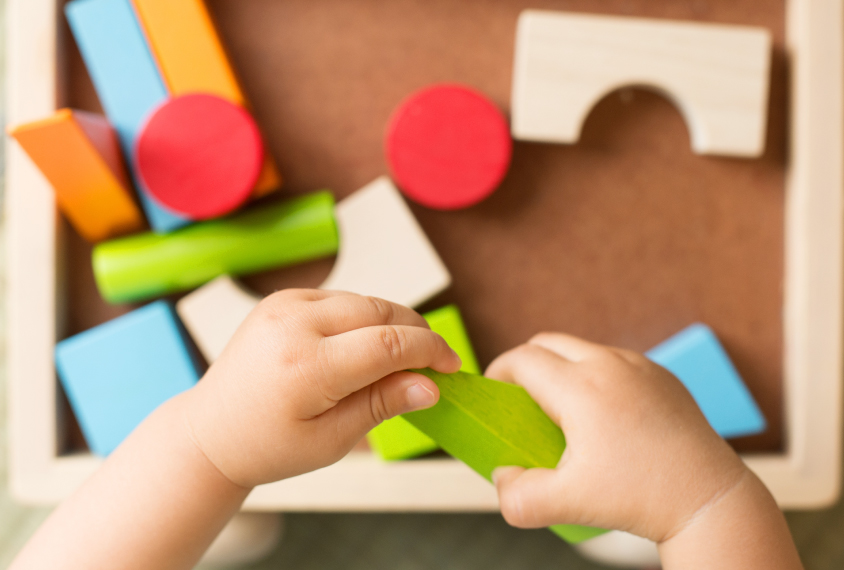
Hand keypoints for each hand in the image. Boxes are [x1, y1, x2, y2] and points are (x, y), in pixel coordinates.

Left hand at [182, 290, 461, 488]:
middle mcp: (293, 325)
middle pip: (381, 313)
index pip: (388, 344)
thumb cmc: (271, 445)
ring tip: (400, 359)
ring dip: (392, 324)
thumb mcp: (331, 440)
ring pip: (364, 301)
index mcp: (305, 367)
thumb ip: (382, 405)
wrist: (213, 429)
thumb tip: (431, 386)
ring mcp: (284, 305)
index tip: (452, 366)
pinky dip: (363, 317)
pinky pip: (340, 299)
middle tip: (435, 363)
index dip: (429, 351)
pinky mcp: (282, 298)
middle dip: (417, 333)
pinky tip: (364, 346)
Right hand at [486, 333, 747, 542]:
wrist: (709, 499)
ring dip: (562, 369)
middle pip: (548, 342)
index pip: (522, 359)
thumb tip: (503, 475)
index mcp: (581, 388)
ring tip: (562, 412)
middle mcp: (610, 364)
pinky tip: (603, 417)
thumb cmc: (641, 498)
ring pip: (583, 349)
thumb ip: (517, 496)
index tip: (493, 394)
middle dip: (525, 365)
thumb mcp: (566, 505)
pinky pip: (614, 362)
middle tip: (520, 400)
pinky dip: (595, 377)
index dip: (498, 373)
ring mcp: (640, 366)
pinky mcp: (662, 375)